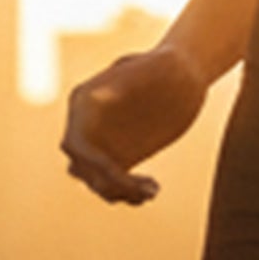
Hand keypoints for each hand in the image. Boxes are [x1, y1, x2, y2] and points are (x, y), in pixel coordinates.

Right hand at [62, 43, 203, 205]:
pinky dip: (128, 194)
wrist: (182, 75)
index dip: (92, 164)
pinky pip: (113, 184)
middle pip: (82, 167)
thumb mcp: (151, 68)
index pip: (76, 143)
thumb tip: (99, 97)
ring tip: (150, 191)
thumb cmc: (167, 66)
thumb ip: (129, 78)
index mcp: (85, 101)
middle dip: (108, 183)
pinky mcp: (118, 156)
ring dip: (118, 192)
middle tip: (144, 190)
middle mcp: (87, 125)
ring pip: (95, 180)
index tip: (120, 176)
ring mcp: (101, 143)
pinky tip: (152, 191)